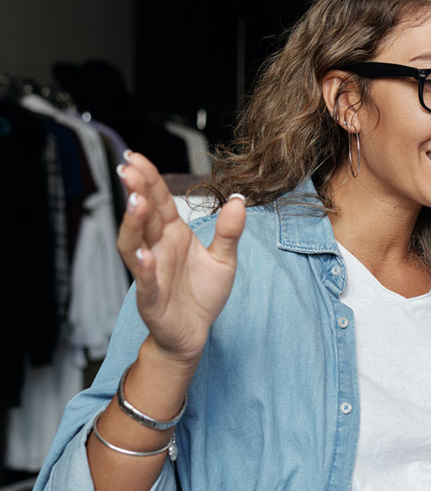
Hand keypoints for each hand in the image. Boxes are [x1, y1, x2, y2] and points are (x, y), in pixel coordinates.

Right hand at [116, 151, 245, 364]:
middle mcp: (157, 248)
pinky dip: (143, 267)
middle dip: (136, 192)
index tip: (137, 157)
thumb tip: (239, 200)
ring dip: (133, 223)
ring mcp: (151, 272)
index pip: (158, 201)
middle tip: (130, 168)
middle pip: (143, 216)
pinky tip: (143, 253)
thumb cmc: (202, 294)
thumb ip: (230, 231)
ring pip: (134, 244)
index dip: (149, 179)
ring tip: (135, 202)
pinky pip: (145, 280)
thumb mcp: (224, 259)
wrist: (195, 333)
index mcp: (172, 234)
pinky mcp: (151, 297)